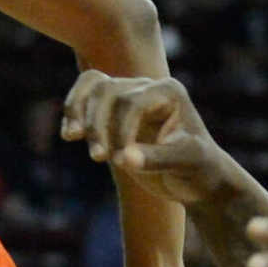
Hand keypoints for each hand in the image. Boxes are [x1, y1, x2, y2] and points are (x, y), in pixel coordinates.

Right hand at [61, 72, 240, 207]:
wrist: (198, 179)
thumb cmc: (198, 168)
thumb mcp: (184, 163)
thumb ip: (156, 159)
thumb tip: (123, 159)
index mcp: (168, 92)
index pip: (132, 101)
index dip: (120, 129)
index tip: (119, 161)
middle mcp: (148, 88)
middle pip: (108, 91)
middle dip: (97, 123)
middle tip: (98, 158)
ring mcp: (130, 97)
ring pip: (94, 89)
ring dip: (81, 115)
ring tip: (73, 138)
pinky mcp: (115, 113)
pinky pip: (87, 97)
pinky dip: (74, 112)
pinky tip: (69, 134)